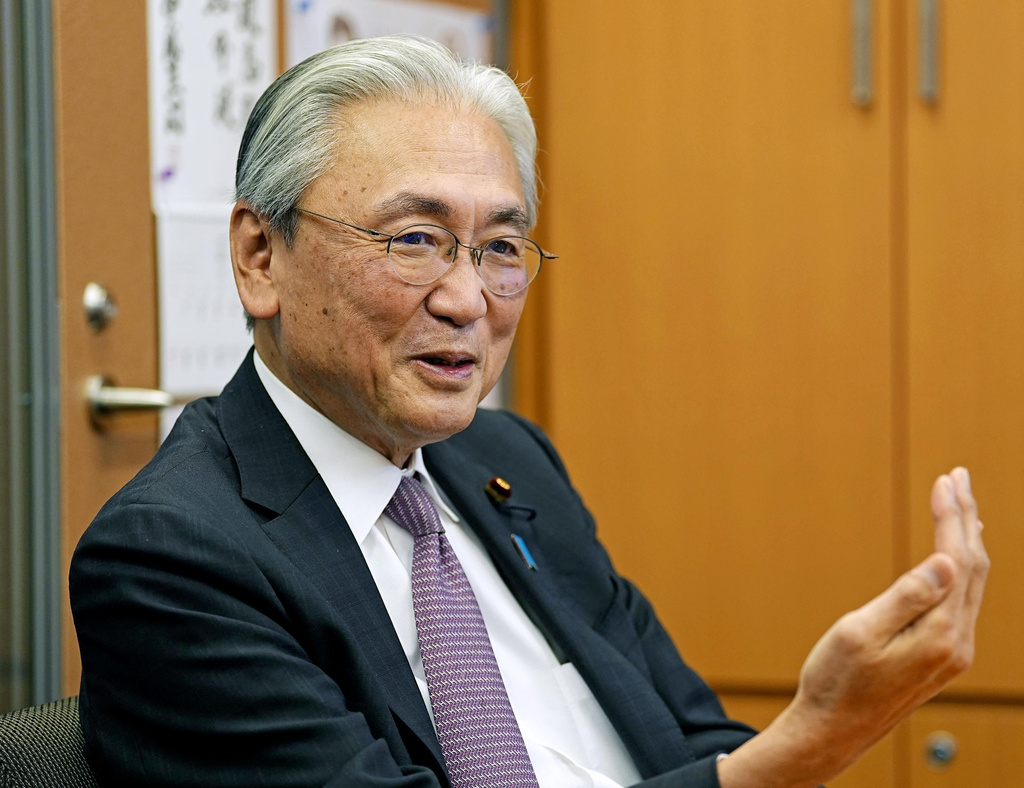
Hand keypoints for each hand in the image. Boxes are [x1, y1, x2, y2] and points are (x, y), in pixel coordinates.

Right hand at [718, 467, 989, 787]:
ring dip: (967, 539)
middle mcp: (956, 644)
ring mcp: (952, 653)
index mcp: (939, 635)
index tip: (945, 481)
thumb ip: (906, 597)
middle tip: (958, 476)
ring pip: (972, 584)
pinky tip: (955, 557)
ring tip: (963, 504)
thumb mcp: (860, 633)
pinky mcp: (941, 657)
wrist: (830, 731)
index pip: (957, 560)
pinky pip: (962, 600)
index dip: (951, 517)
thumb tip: (947, 562)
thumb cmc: (836, 681)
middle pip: (973, 567)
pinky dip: (962, 567)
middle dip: (966, 518)